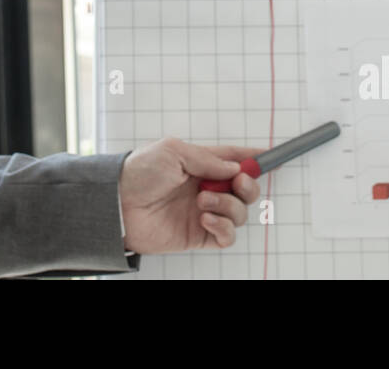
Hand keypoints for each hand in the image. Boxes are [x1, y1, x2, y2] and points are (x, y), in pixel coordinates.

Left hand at [118, 137, 261, 253]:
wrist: (117, 204)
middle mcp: (206, 188)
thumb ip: (208, 159)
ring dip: (228, 205)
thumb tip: (235, 168)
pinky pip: (227, 236)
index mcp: (200, 164)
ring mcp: (204, 212)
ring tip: (202, 201)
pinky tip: (205, 218)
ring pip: (239, 213)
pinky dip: (223, 227)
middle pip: (245, 189)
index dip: (253, 158)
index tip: (271, 155)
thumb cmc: (139, 172)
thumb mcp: (174, 151)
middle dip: (249, 186)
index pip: (234, 160)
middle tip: (237, 183)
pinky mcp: (198, 235)